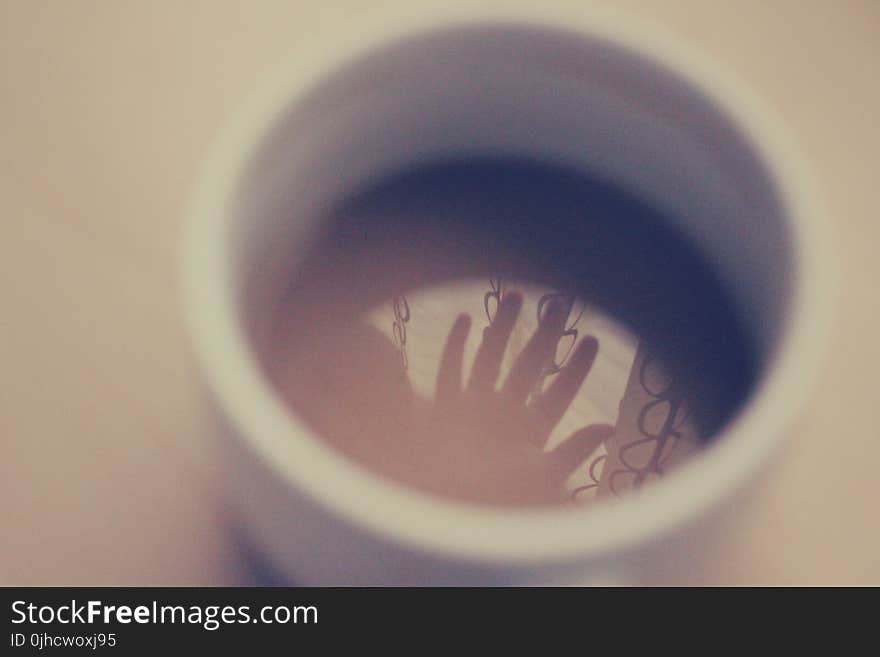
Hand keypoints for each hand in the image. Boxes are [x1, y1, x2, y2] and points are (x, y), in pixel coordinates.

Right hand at [411, 290, 612, 504]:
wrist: (447, 511)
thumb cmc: (496, 498)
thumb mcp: (544, 473)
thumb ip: (575, 449)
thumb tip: (610, 426)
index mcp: (531, 429)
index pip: (559, 391)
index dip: (576, 367)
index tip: (591, 339)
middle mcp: (505, 413)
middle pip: (528, 365)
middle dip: (544, 335)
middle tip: (558, 304)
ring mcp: (475, 406)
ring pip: (490, 357)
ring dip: (501, 328)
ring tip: (514, 296)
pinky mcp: (446, 408)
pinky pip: (450, 369)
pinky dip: (455, 346)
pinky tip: (463, 320)